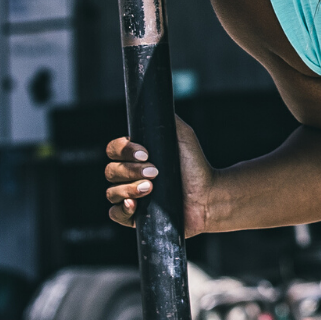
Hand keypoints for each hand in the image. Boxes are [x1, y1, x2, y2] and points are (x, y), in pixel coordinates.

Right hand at [105, 116, 215, 236]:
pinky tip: (134, 205)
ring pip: (112, 192)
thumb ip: (167, 120)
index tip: (146, 153)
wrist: (208, 195)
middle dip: (131, 171)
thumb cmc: (195, 165)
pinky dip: (122, 209)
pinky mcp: (135, 217)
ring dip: (129, 189)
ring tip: (151, 188)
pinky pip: (115, 214)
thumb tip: (154, 102)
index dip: (124, 151)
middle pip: (111, 171)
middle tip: (155, 172)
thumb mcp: (182, 135)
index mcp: (135, 156)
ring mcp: (131, 196)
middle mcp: (129, 176)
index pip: (114, 150)